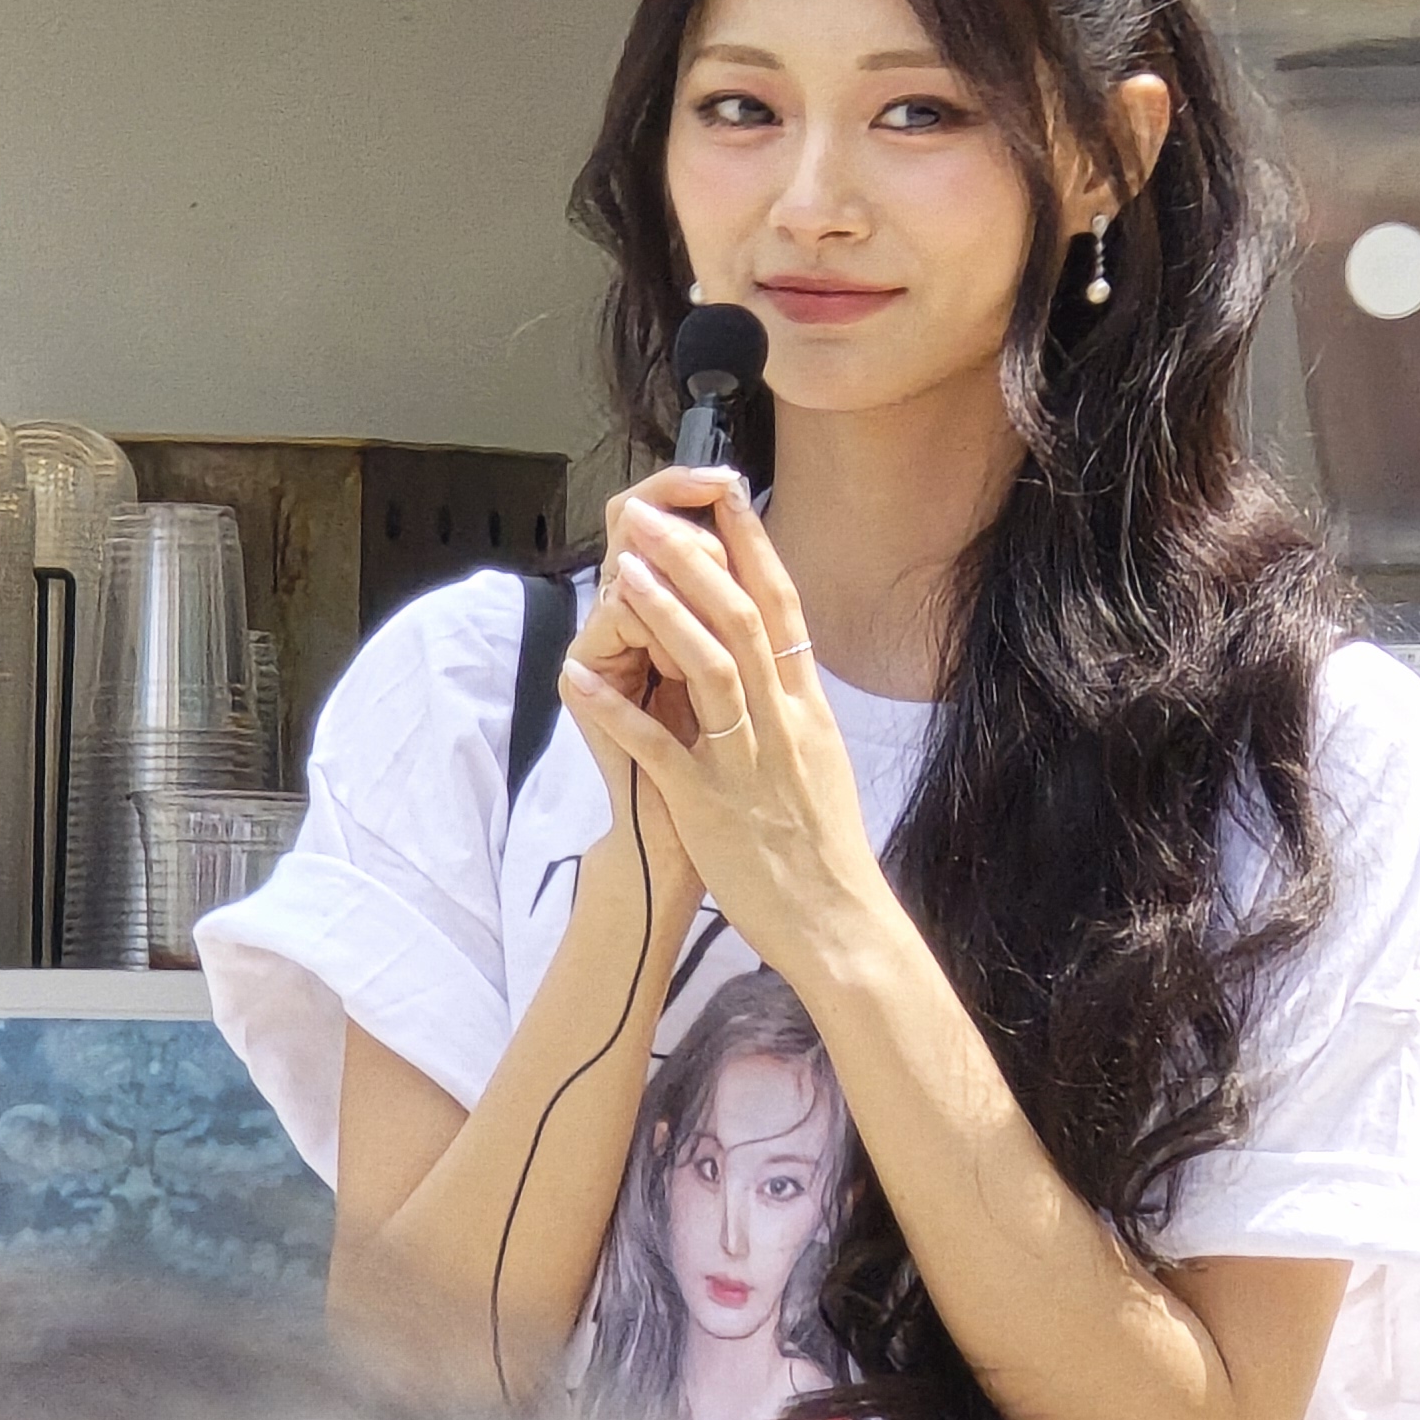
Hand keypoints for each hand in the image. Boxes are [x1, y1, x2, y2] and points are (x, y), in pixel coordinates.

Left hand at [558, 472, 885, 980]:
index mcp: (807, 706)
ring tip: (627, 568)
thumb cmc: (825, 847)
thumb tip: (779, 657)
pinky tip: (580, 679)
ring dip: (665, 613)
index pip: (782, 607)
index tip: (727, 496)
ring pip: (709, 668)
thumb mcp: (821, 758)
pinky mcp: (711, 806)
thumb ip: (796, 705)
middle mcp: (783, 721)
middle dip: (696, 559)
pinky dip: (617, 711)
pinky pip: (659, 749)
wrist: (839, 924)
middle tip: (654, 515)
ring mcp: (748, 762)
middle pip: (741, 619)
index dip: (753, 547)